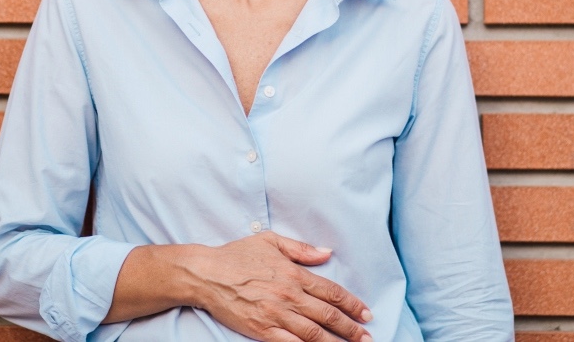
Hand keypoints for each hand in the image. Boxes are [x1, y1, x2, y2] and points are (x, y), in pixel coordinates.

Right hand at [187, 230, 373, 341]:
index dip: (352, 304)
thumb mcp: (270, 241)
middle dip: (352, 329)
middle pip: (328, 316)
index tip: (367, 314)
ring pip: (314, 334)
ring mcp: (276, 315)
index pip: (331, 292)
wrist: (206, 274)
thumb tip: (327, 253)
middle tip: (367, 337)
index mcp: (293, 274)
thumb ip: (301, 249)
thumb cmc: (236, 255)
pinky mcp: (262, 330)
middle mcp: (289, 296)